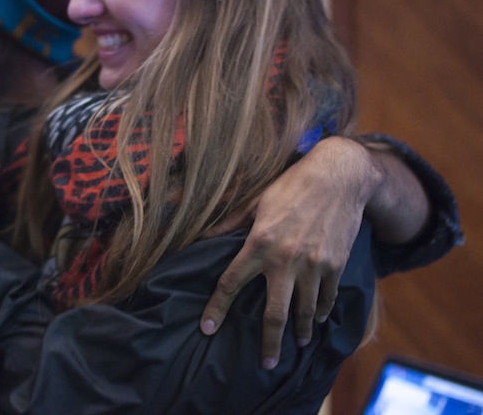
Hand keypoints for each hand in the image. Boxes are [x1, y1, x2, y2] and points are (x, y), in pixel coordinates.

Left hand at [200, 136, 380, 368]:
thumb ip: (229, 224)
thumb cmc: (291, 186)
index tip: (207, 329)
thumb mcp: (255, 202)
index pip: (231, 283)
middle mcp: (285, 259)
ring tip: (296, 344)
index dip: (216, 308)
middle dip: (269, 342)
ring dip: (300, 332)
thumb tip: (203, 238)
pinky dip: (322, 311)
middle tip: (267, 364)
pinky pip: (327, 297)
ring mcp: (314, 265)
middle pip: (274, 313)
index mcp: (259, 243)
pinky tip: (316, 320)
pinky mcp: (336, 265)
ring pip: (305, 311)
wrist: (338, 177)